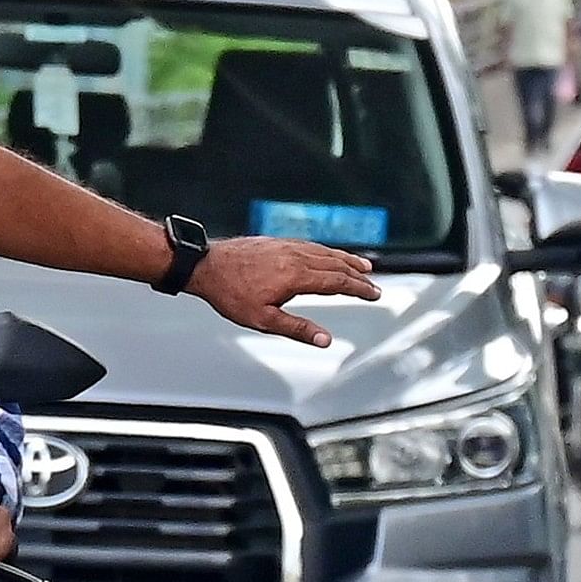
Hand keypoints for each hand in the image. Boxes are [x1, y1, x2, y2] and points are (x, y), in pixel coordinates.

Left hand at [183, 235, 379, 347]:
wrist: (206, 265)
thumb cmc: (230, 294)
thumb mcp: (263, 320)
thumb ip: (296, 328)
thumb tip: (324, 340)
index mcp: (296, 276)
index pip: (337, 282)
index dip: (358, 289)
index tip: (374, 294)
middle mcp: (296, 256)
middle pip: (336, 265)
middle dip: (358, 276)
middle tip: (374, 285)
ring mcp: (287, 246)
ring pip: (325, 252)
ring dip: (347, 260)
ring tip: (363, 266)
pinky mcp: (278, 242)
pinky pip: (312, 245)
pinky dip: (328, 251)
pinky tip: (330, 255)